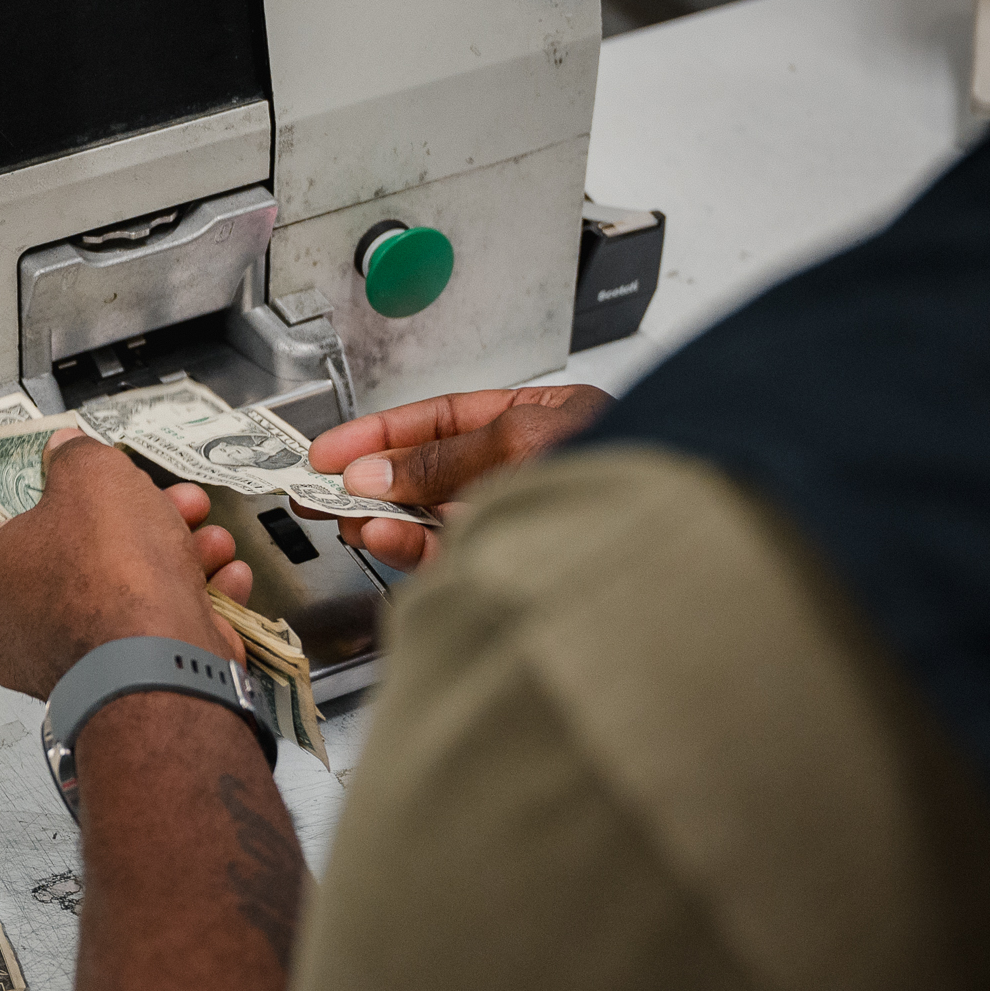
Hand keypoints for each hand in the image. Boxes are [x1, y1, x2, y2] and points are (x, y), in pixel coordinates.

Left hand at [0, 431, 250, 697]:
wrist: (157, 667)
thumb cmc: (109, 569)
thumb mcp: (91, 476)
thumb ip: (76, 456)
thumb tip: (64, 447)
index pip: (23, 526)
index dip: (76, 497)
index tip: (113, 483)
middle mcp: (18, 632)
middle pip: (88, 559)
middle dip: (146, 525)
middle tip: (182, 505)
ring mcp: (71, 667)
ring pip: (127, 599)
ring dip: (181, 560)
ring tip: (215, 541)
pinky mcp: (122, 691)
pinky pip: (153, 638)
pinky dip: (193, 606)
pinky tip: (227, 581)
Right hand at [307, 384, 612, 566]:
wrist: (675, 534)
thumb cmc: (629, 463)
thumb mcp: (520, 437)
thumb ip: (441, 456)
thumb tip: (375, 472)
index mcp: (530, 422)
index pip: (438, 423)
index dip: (378, 435)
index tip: (328, 451)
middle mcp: (519, 472)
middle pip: (425, 476)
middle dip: (368, 481)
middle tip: (314, 489)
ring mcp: (514, 521)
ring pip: (430, 522)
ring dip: (382, 517)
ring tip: (345, 511)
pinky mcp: (510, 568)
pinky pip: (447, 557)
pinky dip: (409, 547)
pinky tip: (381, 534)